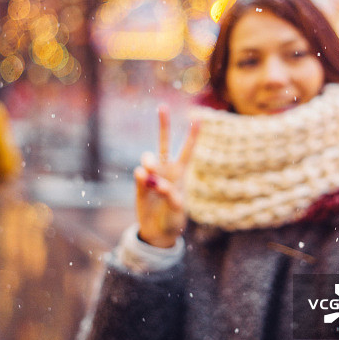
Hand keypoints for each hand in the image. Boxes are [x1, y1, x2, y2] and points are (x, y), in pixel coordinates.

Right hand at [134, 106, 199, 247]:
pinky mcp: (140, 186)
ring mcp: (152, 177)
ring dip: (149, 160)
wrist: (158, 232)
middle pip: (163, 143)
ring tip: (148, 168)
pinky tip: (143, 177)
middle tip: (162, 107)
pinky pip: (140, 176)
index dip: (193, 135)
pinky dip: (141, 176)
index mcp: (180, 174)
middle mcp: (166, 170)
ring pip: (149, 158)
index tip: (198, 117)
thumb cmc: (173, 220)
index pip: (188, 150)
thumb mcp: (176, 208)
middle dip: (163, 125)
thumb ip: (168, 193)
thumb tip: (152, 180)